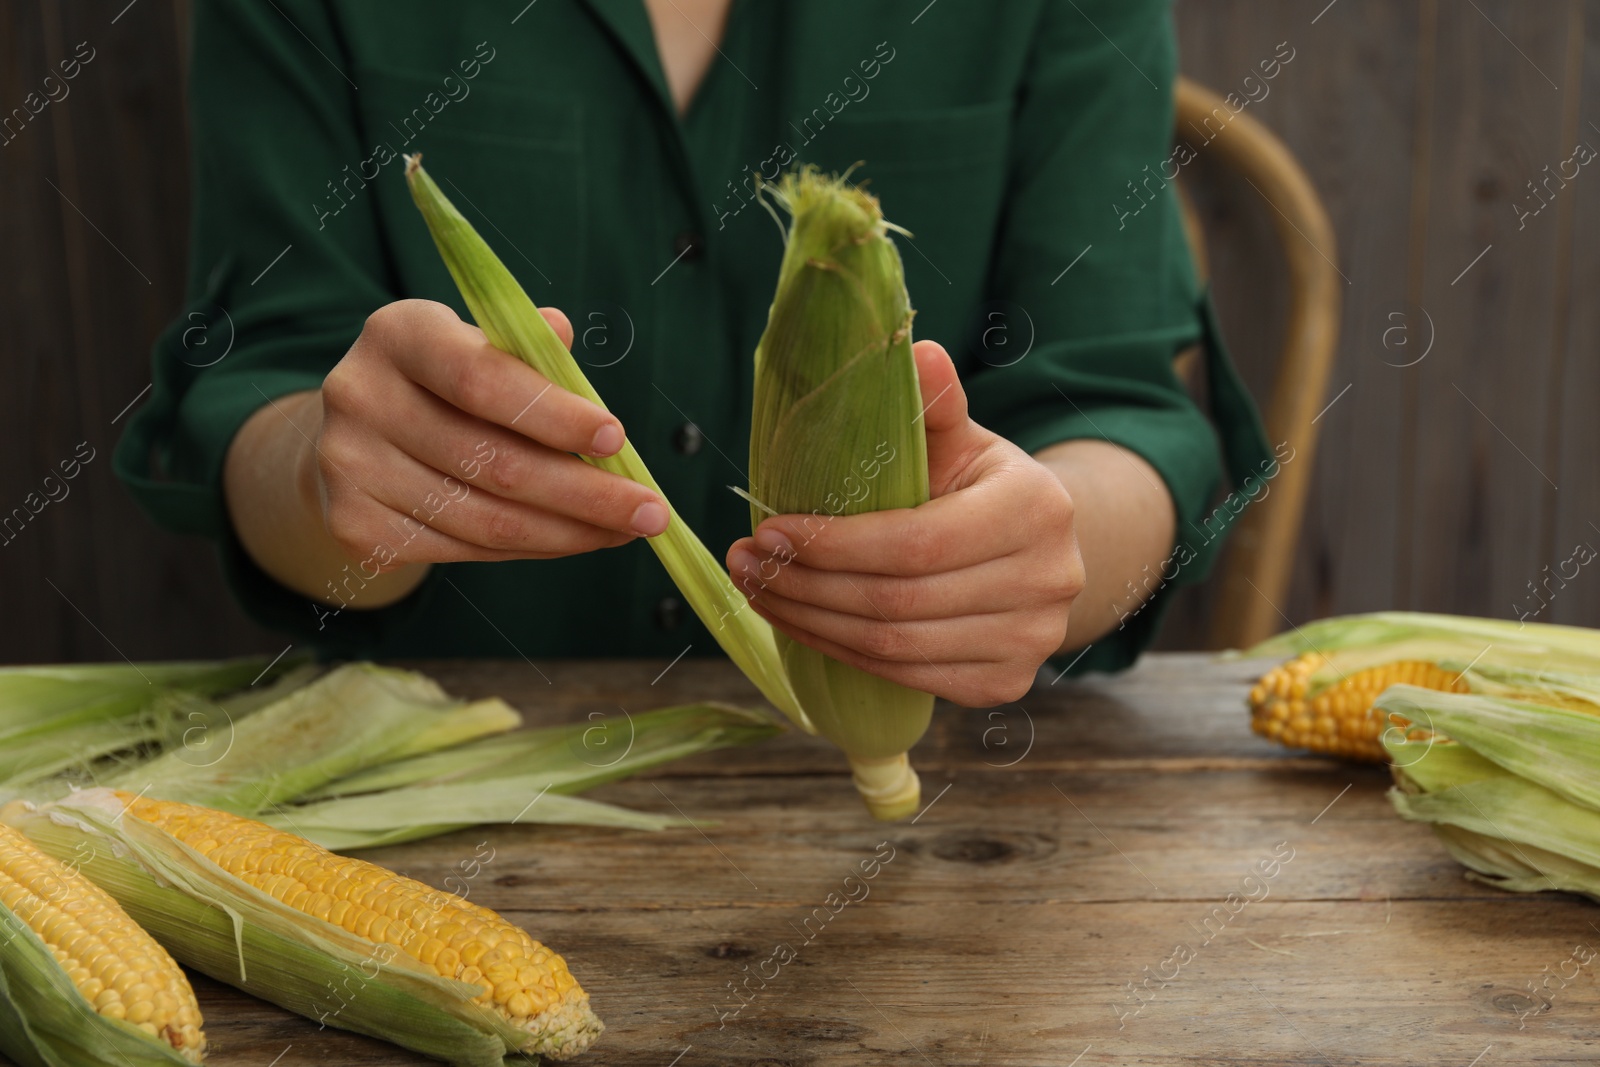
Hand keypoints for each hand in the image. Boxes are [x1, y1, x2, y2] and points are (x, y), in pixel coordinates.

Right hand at [314, 299, 668, 566]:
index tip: (617, 438)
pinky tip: (573, 540)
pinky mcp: (354, 525)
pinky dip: (530, 549)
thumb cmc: (446, 383)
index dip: (553, 414)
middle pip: (493, 463)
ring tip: (624, 530)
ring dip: (569, 532)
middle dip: (586, 494)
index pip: (482, 379)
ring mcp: (349, 466)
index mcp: (399, 334)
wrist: (360, 437)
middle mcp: (361, 397)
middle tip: (651, 512)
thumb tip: (561, 336)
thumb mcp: (481, 344)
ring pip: (485, 519)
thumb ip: (525, 345)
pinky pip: (464, 550)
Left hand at [724, 341, 1084, 706]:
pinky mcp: (1005, 684)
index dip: (835, 545)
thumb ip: (934, 404)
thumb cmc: (977, 484)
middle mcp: (1047, 581)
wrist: (1034, 548)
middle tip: (746, 562)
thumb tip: (916, 350)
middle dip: (807, 585)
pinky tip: (800, 622)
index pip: (917, 543)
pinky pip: (905, 678)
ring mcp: (1030, 641)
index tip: (768, 529)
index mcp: (1036, 509)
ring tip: (758, 588)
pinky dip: (840, 652)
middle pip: (898, 601)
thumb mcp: (960, 438)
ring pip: (894, 648)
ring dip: (811, 621)